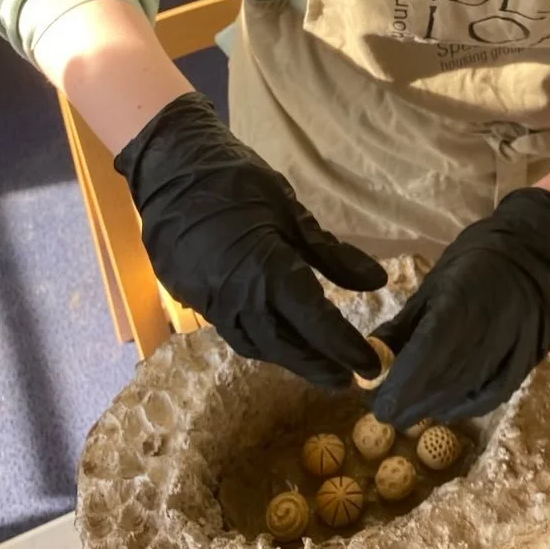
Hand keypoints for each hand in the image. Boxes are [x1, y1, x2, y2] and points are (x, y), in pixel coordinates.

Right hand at [115, 92, 387, 386]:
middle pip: (286, 346)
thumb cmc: (238, 181)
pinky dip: (263, 342)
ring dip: (290, 358)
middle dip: (319, 366)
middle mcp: (238, 299)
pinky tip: (280, 338)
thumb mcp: (291, 210)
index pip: (316, 322)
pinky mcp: (195, 300)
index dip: (345, 347)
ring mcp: (211, 303)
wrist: (171, 168)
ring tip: (319, 365)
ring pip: (257, 345)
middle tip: (347, 380)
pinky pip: (235, 332)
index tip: (371, 365)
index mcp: (268, 272)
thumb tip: (377, 282)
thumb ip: (332, 253)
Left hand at [371, 189, 549, 428]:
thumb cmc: (474, 261)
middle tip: (388, 409)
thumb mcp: (432, 286)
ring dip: (433, 407)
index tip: (379, 405)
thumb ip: (402, 326)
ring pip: (465, 394)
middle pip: (443, 382)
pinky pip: (490, 397)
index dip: (400, 387)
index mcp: (460, 302)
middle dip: (411, 403)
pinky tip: (445, 408)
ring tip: (411, 409)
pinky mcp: (526, 363)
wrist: (531, 253)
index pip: (426, 356)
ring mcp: (512, 349)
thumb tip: (372, 361)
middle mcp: (488, 330)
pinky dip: (463, 407)